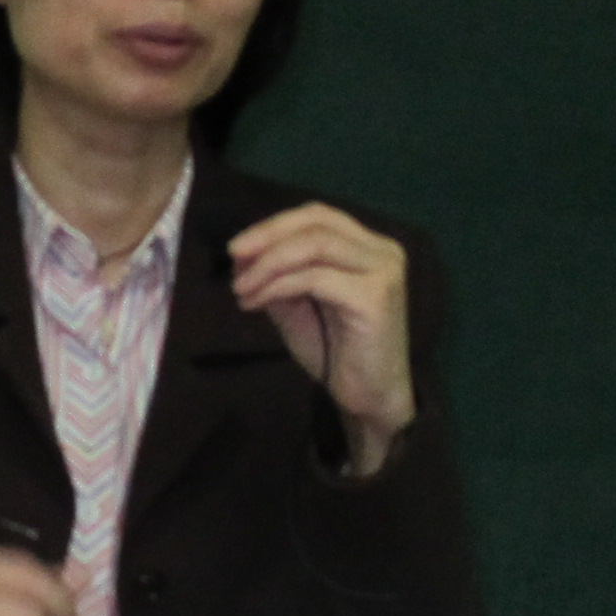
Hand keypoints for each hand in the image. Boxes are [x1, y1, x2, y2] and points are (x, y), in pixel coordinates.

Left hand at [226, 202, 416, 473]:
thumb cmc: (336, 353)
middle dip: (268, 236)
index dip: (274, 225)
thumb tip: (243, 253)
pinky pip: (315, 278)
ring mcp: (382, 272)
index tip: (237, 247)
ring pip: (315, 246)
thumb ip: (277, 276)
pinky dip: (278, 285)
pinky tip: (256, 302)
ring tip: (241, 287)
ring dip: (269, 263)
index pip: (318, 216)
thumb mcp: (298, 305)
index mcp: (368, 247)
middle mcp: (383, 251)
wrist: (369, 399)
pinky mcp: (374, 298)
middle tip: (233, 256)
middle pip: (317, 222)